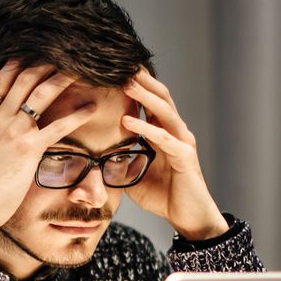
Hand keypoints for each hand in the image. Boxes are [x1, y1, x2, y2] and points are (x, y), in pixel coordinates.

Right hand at [0, 62, 97, 258]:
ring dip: (62, 79)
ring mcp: (14, 132)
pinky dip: (77, 115)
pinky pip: (58, 126)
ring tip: (81, 70)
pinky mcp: (29, 149)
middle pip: (24, 80)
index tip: (31, 53)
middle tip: (63, 54)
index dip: (17, 64)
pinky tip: (91, 109)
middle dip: (45, 63)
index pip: (0, 81)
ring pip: (41, 95)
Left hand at [121, 68, 229, 239]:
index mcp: (164, 133)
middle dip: (142, 80)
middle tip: (121, 64)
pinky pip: (163, 139)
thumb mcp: (133, 175)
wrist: (188, 217)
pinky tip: (128, 120)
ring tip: (126, 82)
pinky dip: (146, 128)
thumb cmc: (164, 195)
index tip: (115, 71)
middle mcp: (175, 132)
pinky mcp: (185, 158)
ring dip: (144, 96)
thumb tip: (93, 155)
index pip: (151, 101)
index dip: (137, 86)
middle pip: (160, 97)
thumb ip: (119, 160)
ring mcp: (182, 142)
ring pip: (164, 111)